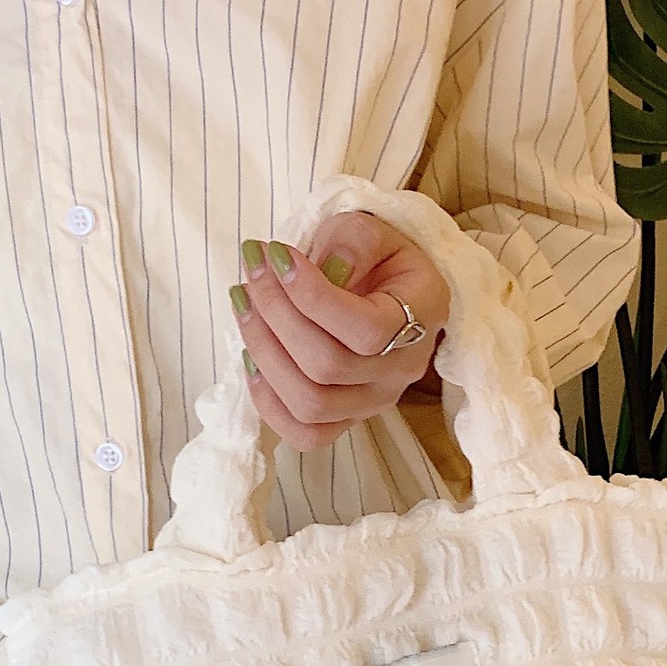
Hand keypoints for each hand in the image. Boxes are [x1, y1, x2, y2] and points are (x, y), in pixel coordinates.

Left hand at [231, 212, 448, 451]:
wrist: (385, 286)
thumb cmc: (376, 256)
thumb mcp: (371, 230)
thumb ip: (351, 242)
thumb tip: (319, 270)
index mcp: (422, 315)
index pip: (366, 329)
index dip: (311, 296)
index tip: (275, 255)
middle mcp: (404, 369)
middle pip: (328, 366)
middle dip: (275, 315)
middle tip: (252, 274)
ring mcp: (376, 402)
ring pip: (311, 404)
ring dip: (263, 353)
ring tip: (244, 306)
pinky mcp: (348, 419)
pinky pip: (305, 435)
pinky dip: (268, 402)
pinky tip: (252, 358)